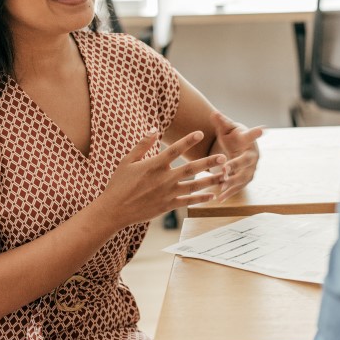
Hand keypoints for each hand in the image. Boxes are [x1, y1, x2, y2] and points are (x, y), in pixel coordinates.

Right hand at [98, 129, 226, 228]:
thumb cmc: (119, 183)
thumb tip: (155, 129)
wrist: (114, 210)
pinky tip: (212, 195)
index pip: (175, 150)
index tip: (201, 133)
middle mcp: (164, 179)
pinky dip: (200, 199)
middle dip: (208, 162)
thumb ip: (143, 144)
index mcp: (154, 165)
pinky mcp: (167, 206)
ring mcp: (167, 193)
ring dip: (210, 180)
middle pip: (191, 168)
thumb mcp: (127, 160)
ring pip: (194, 186)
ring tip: (225, 176)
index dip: (188, 140)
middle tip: (224, 157)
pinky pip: (187, 201)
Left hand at [210, 111, 263, 201]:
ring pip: (243, 177)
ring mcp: (251, 169)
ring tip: (221, 187)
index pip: (252, 135)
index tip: (263, 129)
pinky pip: (238, 187)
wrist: (240, 149)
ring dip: (232, 182)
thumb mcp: (227, 129)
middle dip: (236, 165)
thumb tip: (214, 113)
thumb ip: (221, 122)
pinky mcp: (246, 179)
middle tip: (225, 169)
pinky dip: (229, 193)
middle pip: (246, 161)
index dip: (256, 133)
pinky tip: (219, 198)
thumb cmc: (233, 137)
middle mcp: (253, 155)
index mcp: (248, 140)